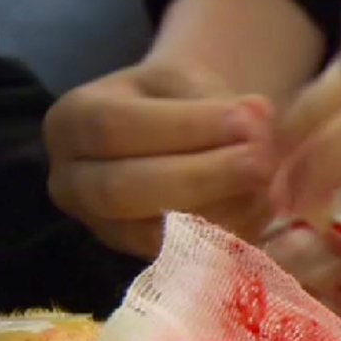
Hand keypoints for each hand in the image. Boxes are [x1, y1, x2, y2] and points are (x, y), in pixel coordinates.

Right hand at [43, 62, 278, 258]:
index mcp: (71, 123)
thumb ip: (216, 98)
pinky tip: (263, 208)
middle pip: (124, 189)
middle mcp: (73, 183)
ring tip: (269, 184)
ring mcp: (104, 229)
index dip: (185, 126)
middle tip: (262, 162)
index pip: (114, 126)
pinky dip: (228, 233)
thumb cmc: (177, 101)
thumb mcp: (186, 81)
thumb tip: (258, 116)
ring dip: (220, 210)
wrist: (176, 138)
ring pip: (152, 233)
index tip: (247, 119)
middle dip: (202, 176)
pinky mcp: (142, 259)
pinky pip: (182, 257)